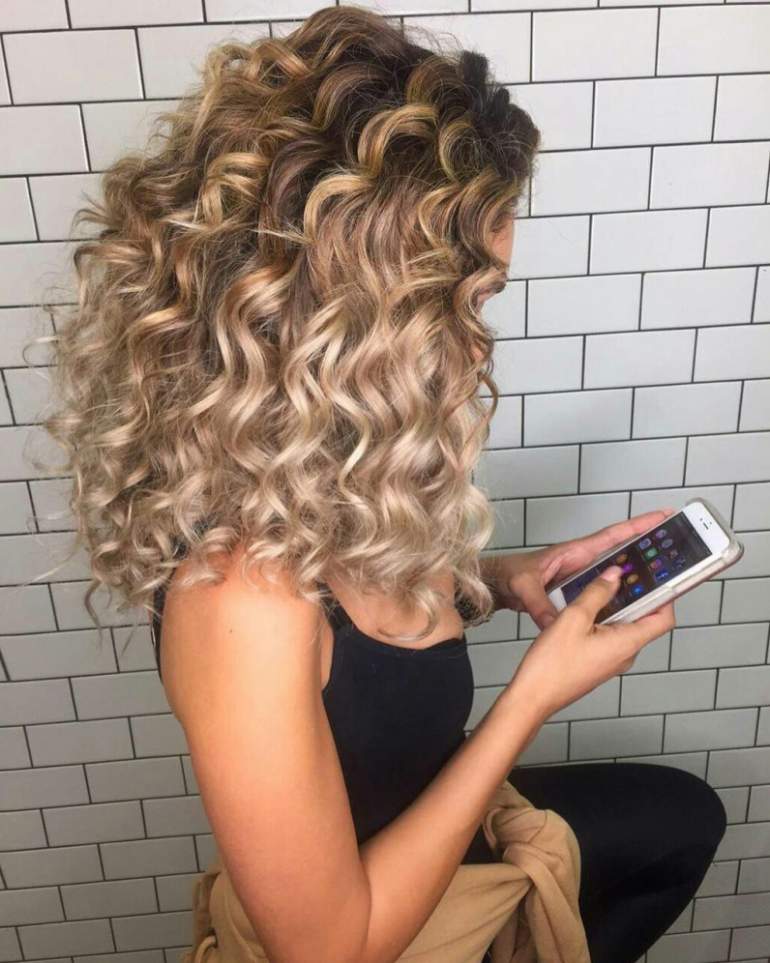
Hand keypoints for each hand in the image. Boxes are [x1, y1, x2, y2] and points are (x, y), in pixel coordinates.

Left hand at [491, 507, 675, 630]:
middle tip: (677, 550)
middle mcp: (583, 561)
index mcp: (575, 552)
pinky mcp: (579, 590)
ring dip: (638, 573)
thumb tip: (555, 624)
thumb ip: (539, 605)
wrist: (500, 586)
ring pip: (617, 573)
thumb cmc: (510, 576)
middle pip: (623, 552)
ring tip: (665, 578)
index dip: (638, 526)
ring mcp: (583, 575)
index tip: (663, 516)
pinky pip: (606, 590)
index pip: (613, 536)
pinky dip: (621, 593)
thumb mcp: (524, 588)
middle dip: (649, 549)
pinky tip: (635, 604)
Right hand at [508, 564, 675, 722]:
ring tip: (598, 588)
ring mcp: (612, 660)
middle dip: (636, 596)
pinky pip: (610, 636)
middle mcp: (624, 654)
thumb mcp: (573, 618)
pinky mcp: (599, 662)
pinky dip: (603, 619)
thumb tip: (614, 575)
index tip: (656, 579)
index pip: (663, 619)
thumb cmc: (551, 667)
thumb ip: (597, 593)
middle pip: (644, 620)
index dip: (665, 596)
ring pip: (624, 627)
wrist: (533, 696)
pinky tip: (584, 609)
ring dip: (615, 606)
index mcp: (626, 643)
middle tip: (622, 575)